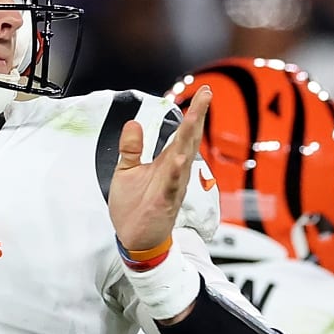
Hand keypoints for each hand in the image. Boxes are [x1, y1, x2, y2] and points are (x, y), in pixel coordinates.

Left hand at [108, 90, 210, 252]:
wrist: (134, 241)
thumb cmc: (134, 208)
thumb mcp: (127, 172)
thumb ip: (131, 149)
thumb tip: (133, 123)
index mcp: (166, 163)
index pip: (182, 134)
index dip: (192, 113)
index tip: (201, 92)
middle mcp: (174, 172)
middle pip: (188, 140)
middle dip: (197, 117)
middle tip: (206, 94)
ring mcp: (172, 187)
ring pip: (184, 158)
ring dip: (190, 138)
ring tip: (196, 116)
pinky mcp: (164, 202)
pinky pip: (172, 184)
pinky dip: (176, 171)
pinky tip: (180, 157)